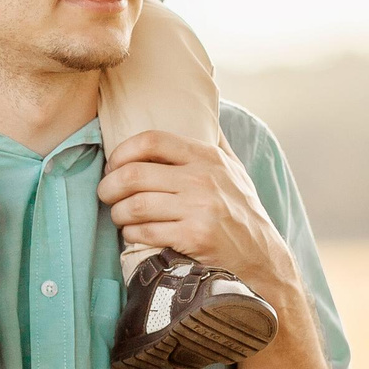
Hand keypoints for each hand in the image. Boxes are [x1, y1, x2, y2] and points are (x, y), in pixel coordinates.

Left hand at [96, 131, 294, 292]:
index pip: (151, 140)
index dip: (122, 152)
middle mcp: (202, 179)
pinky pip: (145, 232)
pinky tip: (134, 233)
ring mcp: (199, 209)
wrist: (262, 256)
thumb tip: (204, 111)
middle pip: (134, 175)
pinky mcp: (194, 238)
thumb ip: (215, 142)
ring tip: (118, 215)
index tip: (114, 165)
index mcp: (207, 157)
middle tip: (106, 194)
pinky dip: (131, 234)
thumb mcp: (234, 169)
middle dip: (109, 186)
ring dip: (117, 213)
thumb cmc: (241, 210)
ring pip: (134, 206)